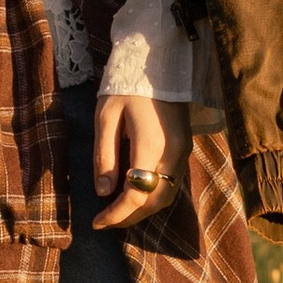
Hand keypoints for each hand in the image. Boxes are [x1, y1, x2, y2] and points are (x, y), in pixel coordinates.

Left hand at [91, 91, 190, 231]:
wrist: (159, 61)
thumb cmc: (126, 86)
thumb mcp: (106, 117)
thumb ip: (104, 156)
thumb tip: (103, 192)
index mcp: (151, 145)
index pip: (135, 195)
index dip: (115, 214)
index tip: (96, 222)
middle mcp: (173, 153)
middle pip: (155, 201)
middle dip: (131, 217)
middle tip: (107, 222)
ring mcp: (184, 151)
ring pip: (168, 195)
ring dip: (144, 209)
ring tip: (119, 212)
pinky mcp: (186, 147)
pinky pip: (173, 182)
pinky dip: (154, 195)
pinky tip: (137, 194)